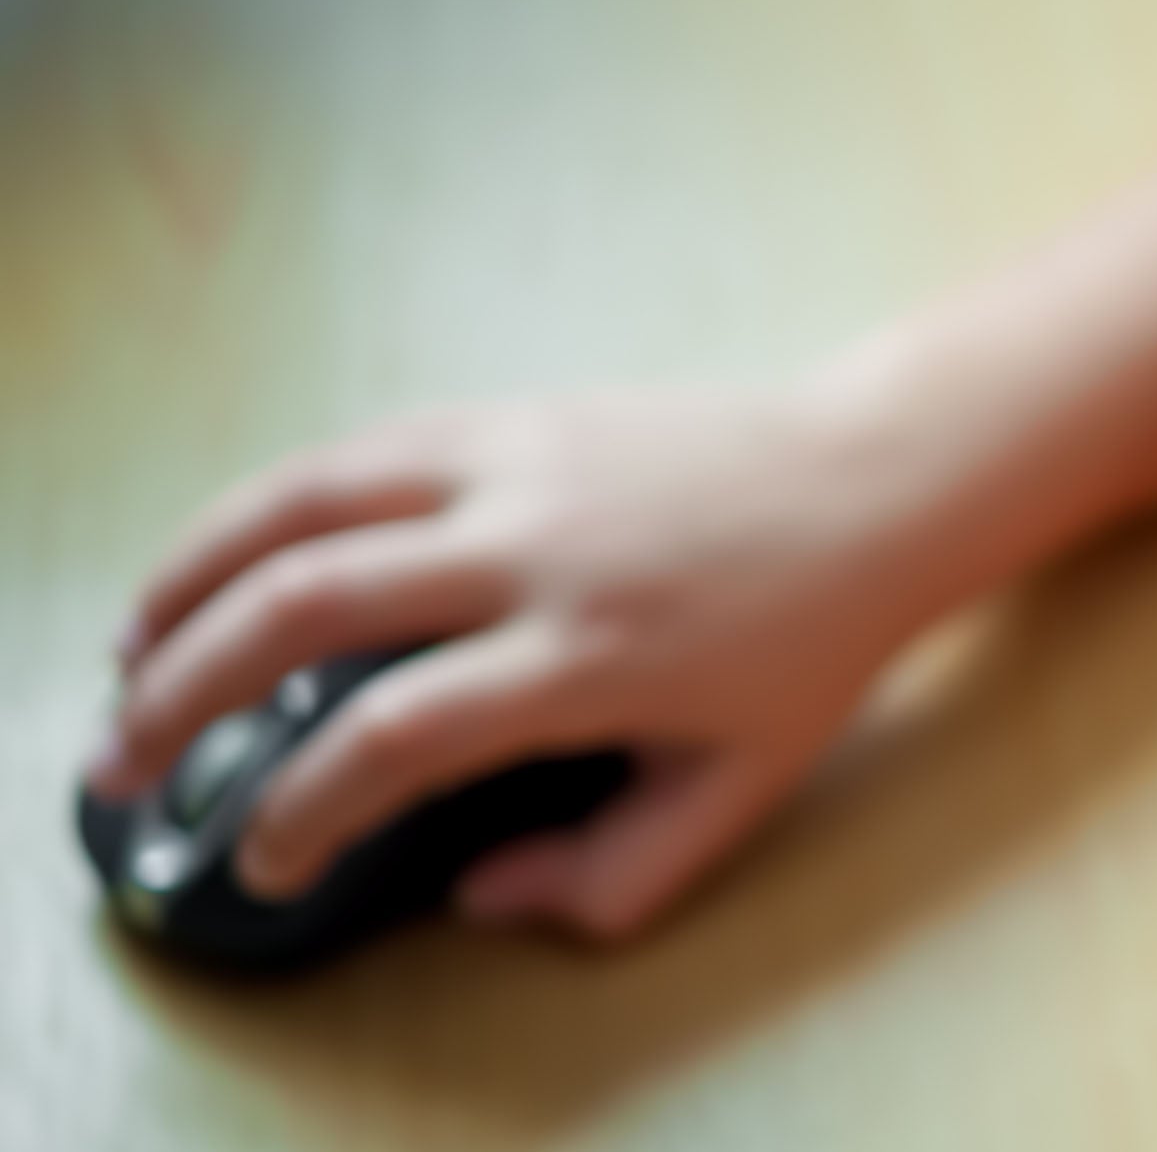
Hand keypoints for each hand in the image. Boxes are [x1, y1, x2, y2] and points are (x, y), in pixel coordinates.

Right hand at [88, 385, 959, 939]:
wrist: (872, 484)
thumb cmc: (810, 641)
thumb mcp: (741, 786)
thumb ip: (617, 871)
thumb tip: (481, 899)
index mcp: (594, 655)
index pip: (400, 735)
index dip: (305, 810)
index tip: (266, 858)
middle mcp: (538, 551)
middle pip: (308, 607)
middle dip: (185, 692)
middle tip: (128, 760)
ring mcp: (516, 465)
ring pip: (302, 503)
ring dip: (188, 578)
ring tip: (130, 652)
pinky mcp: (509, 413)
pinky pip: (354, 453)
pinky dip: (263, 507)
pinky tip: (222, 563)